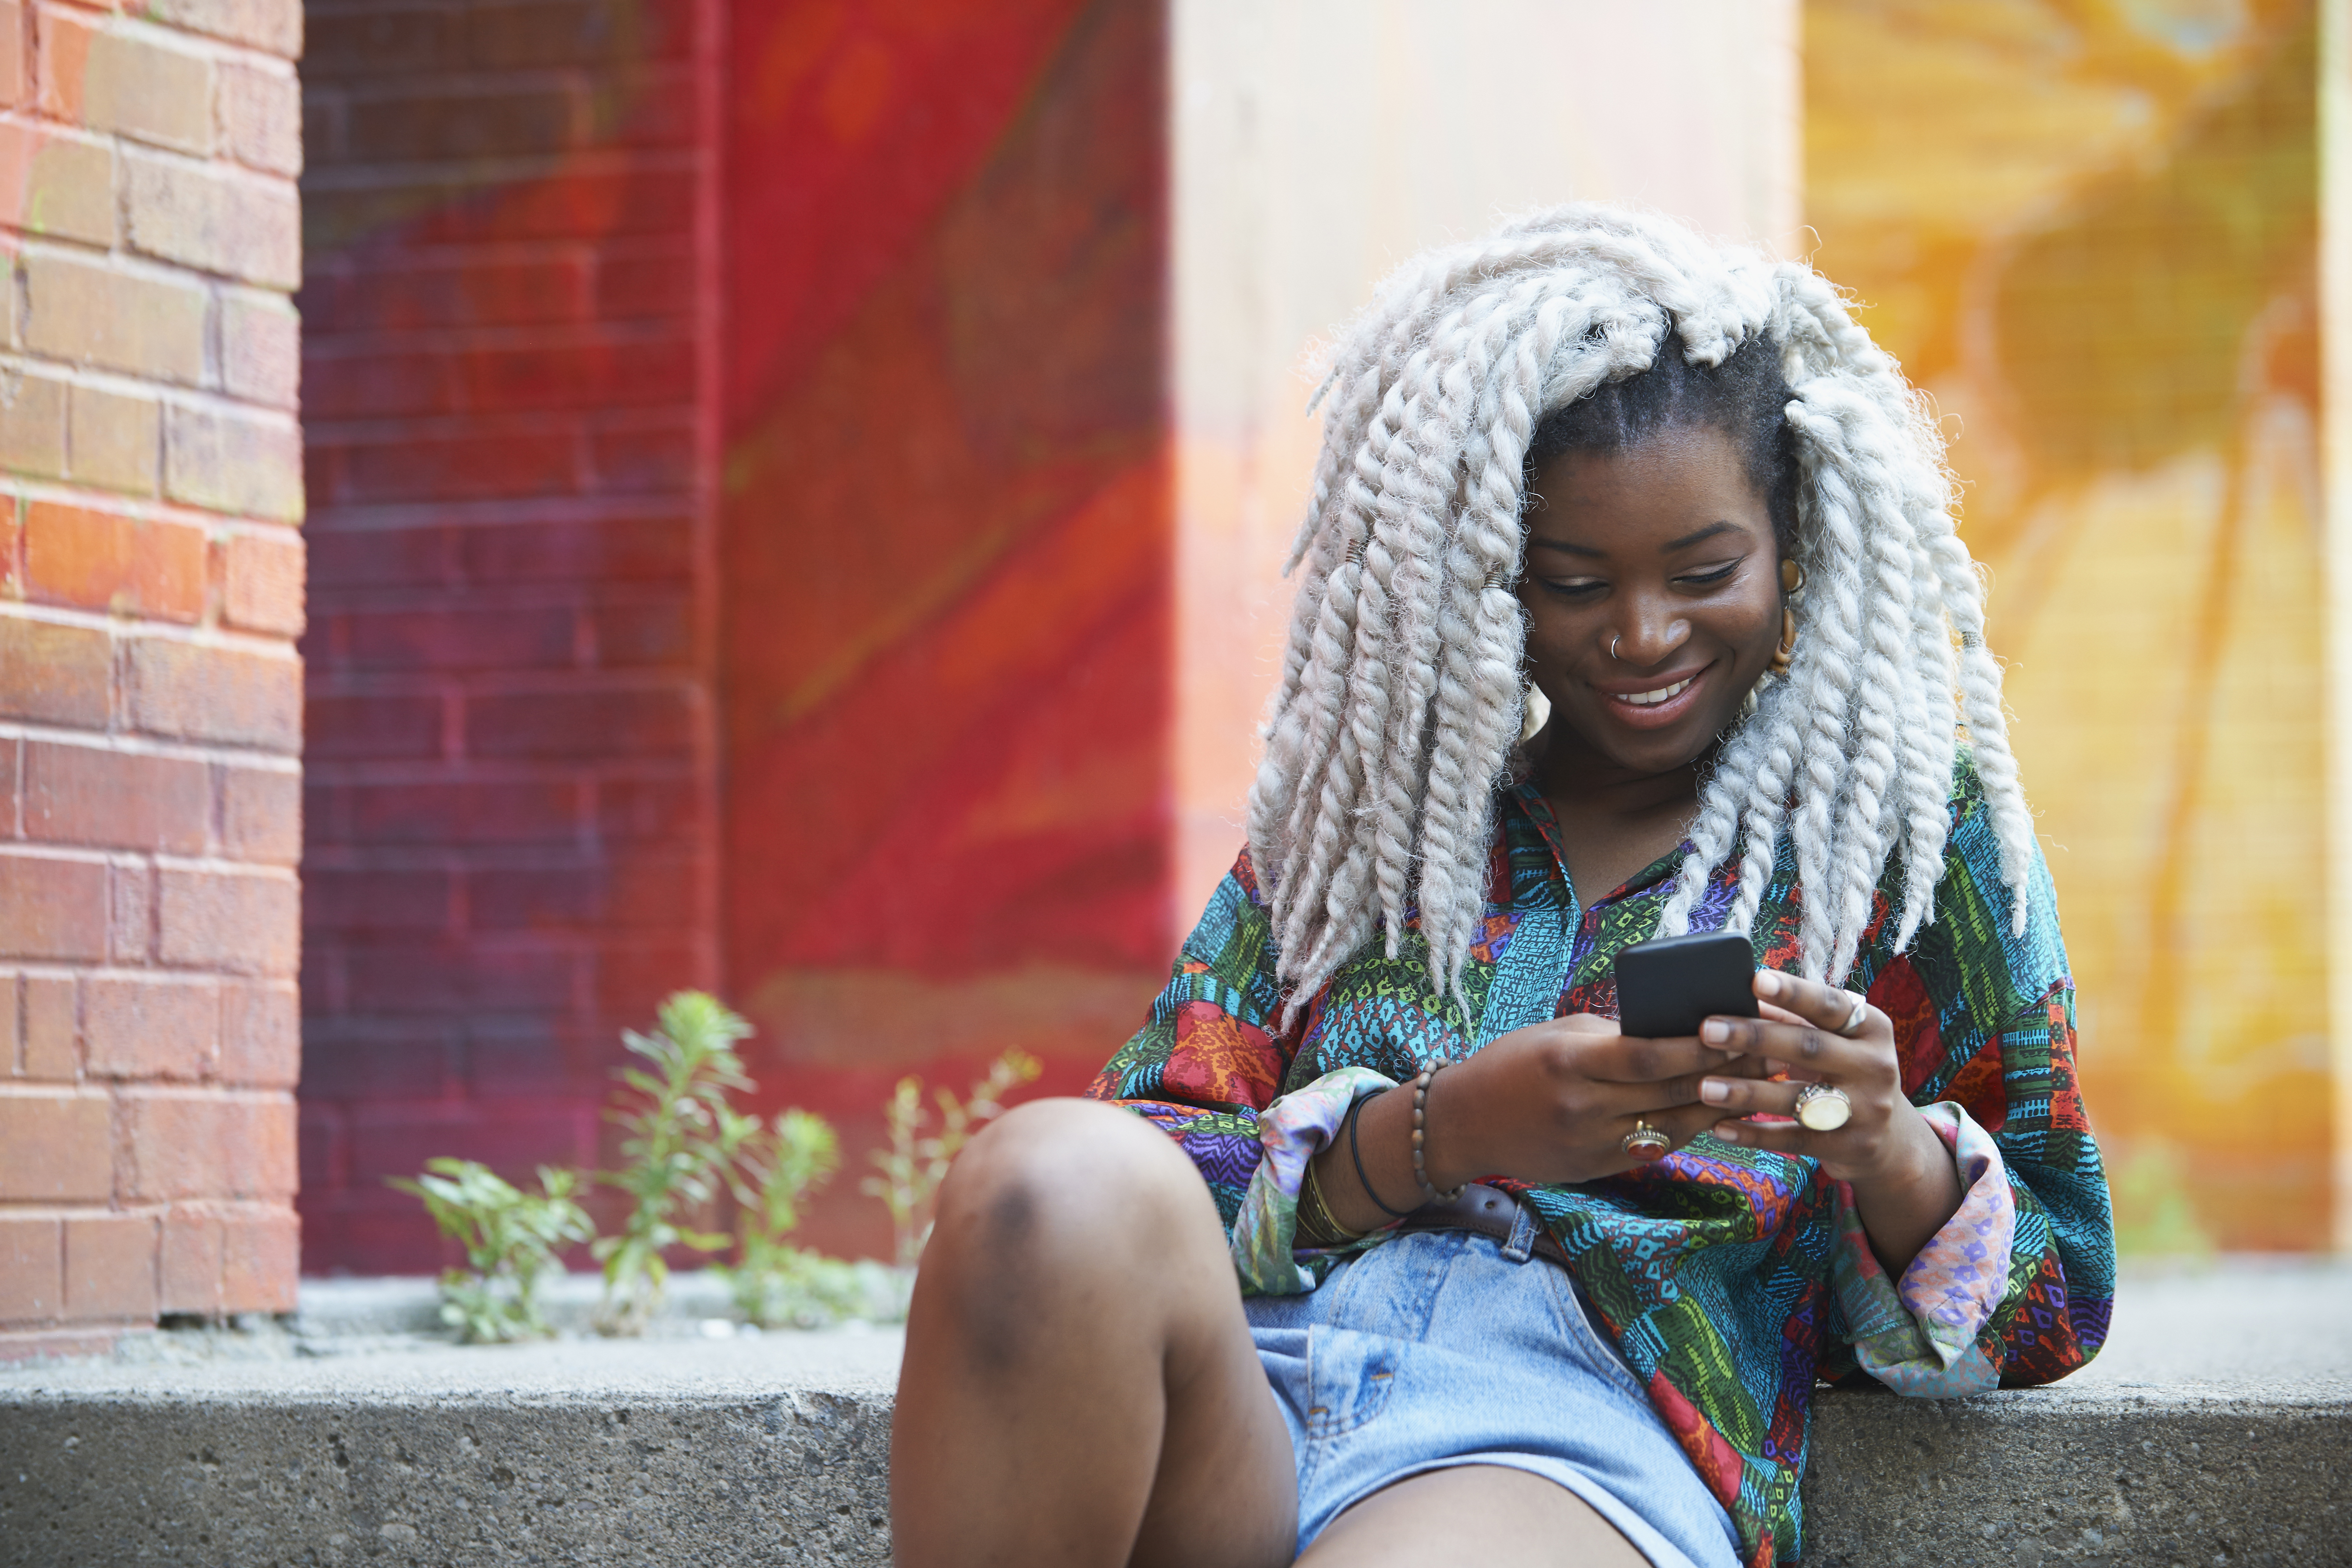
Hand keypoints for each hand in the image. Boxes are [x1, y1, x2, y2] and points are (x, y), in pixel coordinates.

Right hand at [1425, 1011, 1770, 1188]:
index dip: (1697, 1046)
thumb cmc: (1511, 1064)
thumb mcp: (1557, 1035)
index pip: (1646, 1056)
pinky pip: (1655, 1148)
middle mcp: (1582, 1107)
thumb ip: (1612, 1037)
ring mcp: (1590, 1143)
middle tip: (1767, 1052)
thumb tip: (1674, 1032)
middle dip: (1724, 1072)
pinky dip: (1688, 1129)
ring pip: (1672, 1126)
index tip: (1737, 1028)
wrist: (1464, 1123)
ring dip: (1719, 1105)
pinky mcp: (1596, 1168)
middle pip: (1668, 1092)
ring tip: (1756, 1083)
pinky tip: (1716, 1112)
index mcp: (1569, 1062)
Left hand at [1694, 970, 1961, 1271]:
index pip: (1830, 1005)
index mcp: (1872, 1029)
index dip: (1794, 993)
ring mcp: (1865, 1110)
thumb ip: (1793, 1019)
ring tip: (1705, 1086)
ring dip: (1746, 1092)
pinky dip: (1753, 1133)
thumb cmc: (1845, 1071)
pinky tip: (1719, 1127)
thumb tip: (1737, 992)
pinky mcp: (1848, 1146)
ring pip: (1797, 1098)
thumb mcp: (1835, 1041)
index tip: (1755, 979)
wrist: (1892, 1140)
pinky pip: (1792, 1139)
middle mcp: (1874, 1067)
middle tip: (1708, 1030)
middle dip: (1755, 1037)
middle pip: (1809, 1047)